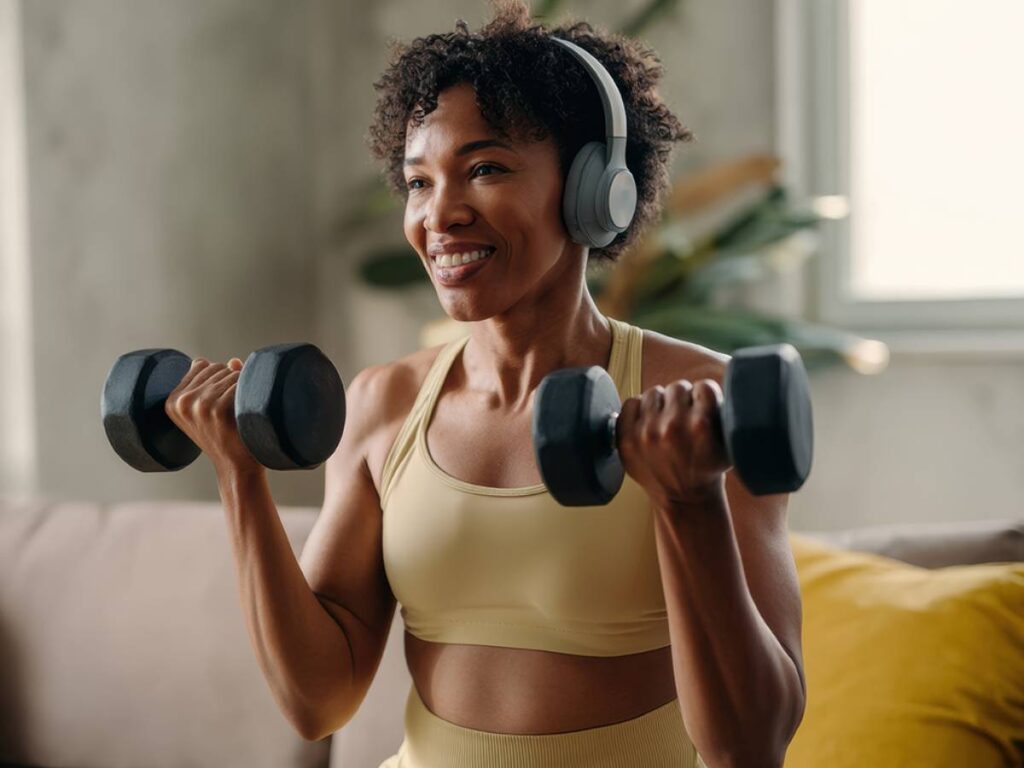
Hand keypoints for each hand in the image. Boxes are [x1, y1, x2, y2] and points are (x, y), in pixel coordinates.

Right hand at [164, 356, 262, 476]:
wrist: (237, 468)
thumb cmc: (226, 438)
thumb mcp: (208, 412)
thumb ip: (213, 383)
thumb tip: (233, 361)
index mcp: (173, 401)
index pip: (200, 364)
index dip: (218, 376)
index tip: (223, 398)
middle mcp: (182, 402)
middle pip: (217, 367)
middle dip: (231, 380)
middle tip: (235, 407)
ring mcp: (199, 405)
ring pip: (230, 373)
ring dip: (242, 386)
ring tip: (241, 410)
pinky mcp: (218, 409)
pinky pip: (240, 383)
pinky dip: (250, 391)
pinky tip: (248, 409)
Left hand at [615, 379, 729, 510]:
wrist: (683, 499)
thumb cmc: (707, 469)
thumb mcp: (727, 444)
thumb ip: (723, 414)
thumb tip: (713, 387)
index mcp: (701, 426)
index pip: (704, 387)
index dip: (705, 396)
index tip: (704, 406)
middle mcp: (672, 427)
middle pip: (678, 387)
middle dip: (684, 400)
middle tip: (685, 415)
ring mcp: (646, 433)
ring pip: (654, 393)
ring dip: (662, 404)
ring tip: (667, 420)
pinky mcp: (627, 439)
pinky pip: (631, 403)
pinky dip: (639, 409)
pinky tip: (649, 423)